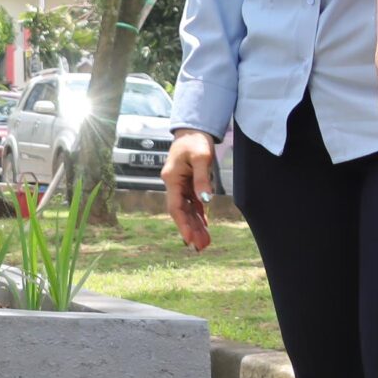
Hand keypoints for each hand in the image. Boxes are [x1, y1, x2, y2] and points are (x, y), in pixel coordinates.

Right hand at [161, 131, 216, 250]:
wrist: (193, 129)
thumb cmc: (196, 141)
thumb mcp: (201, 158)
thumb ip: (202, 179)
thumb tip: (205, 200)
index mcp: (172, 178)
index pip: (175, 207)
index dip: (182, 224)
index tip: (190, 240)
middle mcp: (173, 183)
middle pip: (180, 211)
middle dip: (190, 229)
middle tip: (201, 247)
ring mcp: (180, 184)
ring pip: (186, 209)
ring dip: (195, 225)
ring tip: (204, 242)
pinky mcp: (188, 183)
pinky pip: (192, 203)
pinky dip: (197, 215)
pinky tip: (204, 225)